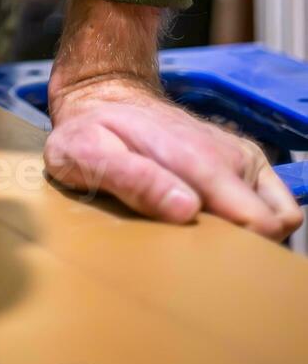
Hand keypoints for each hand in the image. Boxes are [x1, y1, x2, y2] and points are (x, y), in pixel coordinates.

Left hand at [46, 0, 302, 240]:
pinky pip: (276, 204)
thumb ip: (133, 180)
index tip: (199, 264)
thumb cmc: (89, 132)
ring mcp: (240, 157)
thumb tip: (186, 210)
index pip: (255, 222)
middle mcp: (228, 156)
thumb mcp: (88, 154)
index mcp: (195, 158)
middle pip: (270, 227)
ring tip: (201, 240)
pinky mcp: (244, 161)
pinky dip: (259, 220)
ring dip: (248, 236)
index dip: (235, 254)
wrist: (105, 98)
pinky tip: (218, 224)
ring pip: (275, 218)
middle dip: (241, 250)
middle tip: (193, 257)